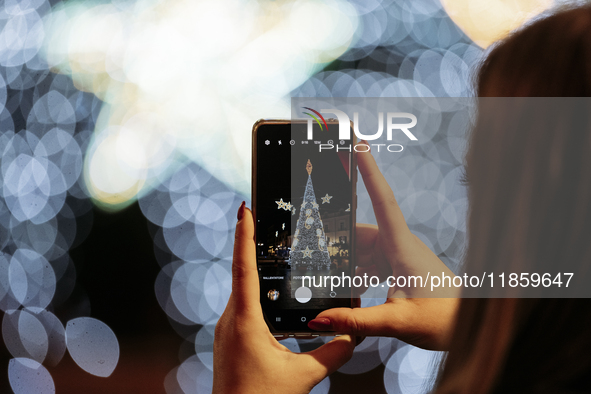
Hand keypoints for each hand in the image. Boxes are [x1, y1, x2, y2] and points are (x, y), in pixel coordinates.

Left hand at [213, 202, 355, 393]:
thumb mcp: (303, 376)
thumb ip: (332, 354)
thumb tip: (353, 336)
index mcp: (245, 321)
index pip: (244, 269)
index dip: (244, 236)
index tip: (244, 209)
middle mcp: (231, 319)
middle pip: (241, 271)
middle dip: (250, 241)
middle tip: (261, 214)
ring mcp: (228, 328)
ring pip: (241, 288)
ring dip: (253, 265)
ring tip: (267, 243)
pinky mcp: (232, 336)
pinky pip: (243, 303)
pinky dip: (255, 287)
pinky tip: (270, 288)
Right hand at [307, 144, 459, 350]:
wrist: (470, 328)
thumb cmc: (445, 320)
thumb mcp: (396, 322)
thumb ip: (356, 320)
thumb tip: (321, 318)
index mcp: (403, 247)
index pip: (382, 200)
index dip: (368, 171)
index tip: (357, 145)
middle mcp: (401, 246)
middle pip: (361, 233)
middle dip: (337, 242)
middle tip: (313, 252)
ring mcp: (401, 258)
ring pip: (364, 252)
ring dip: (347, 267)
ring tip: (329, 283)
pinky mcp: (401, 270)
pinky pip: (372, 266)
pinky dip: (358, 278)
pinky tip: (350, 297)